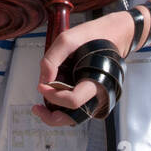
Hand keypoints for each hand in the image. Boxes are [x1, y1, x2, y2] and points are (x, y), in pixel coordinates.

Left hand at [33, 10, 133, 126]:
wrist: (113, 34)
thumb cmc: (93, 36)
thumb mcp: (67, 39)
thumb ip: (52, 58)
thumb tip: (43, 80)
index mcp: (97, 82)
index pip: (73, 100)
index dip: (53, 96)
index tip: (41, 86)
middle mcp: (99, 94)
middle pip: (74, 117)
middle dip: (52, 117)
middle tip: (36, 109)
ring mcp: (96, 96)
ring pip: (75, 116)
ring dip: (56, 114)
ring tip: (41, 106)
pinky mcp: (91, 94)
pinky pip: (76, 108)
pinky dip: (63, 107)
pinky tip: (53, 97)